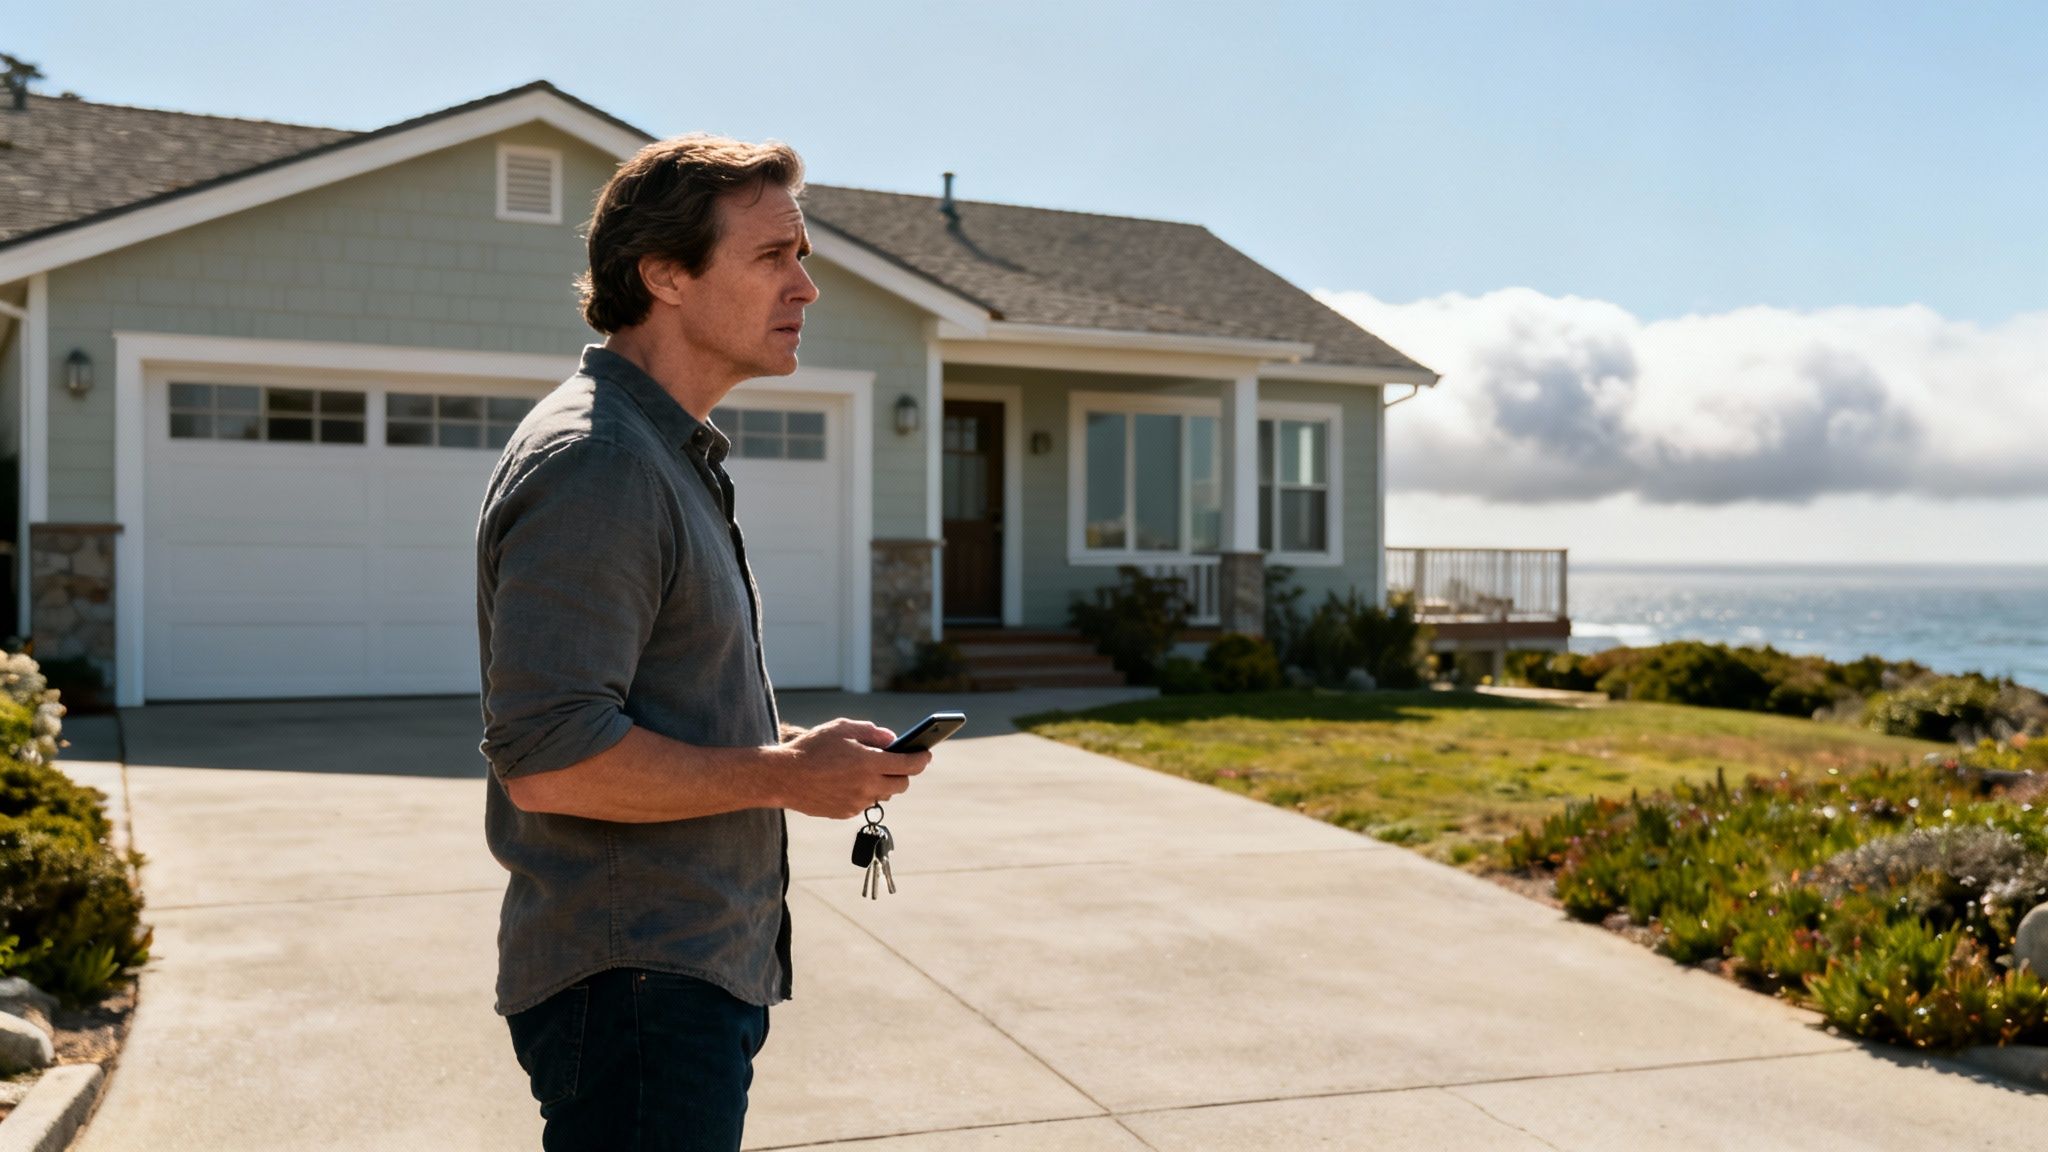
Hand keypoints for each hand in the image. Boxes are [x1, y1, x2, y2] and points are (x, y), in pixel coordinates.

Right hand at [774, 718, 929, 819]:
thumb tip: (892, 739)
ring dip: (881, 783)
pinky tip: (847, 781)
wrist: (783, 777)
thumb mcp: (842, 728)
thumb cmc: (812, 748)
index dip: (921, 759)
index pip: (909, 765)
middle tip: (895, 762)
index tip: (926, 754)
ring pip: (882, 795)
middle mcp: (868, 786)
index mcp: (870, 763)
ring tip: (866, 770)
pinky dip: (863, 792)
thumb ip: (871, 732)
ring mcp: (857, 803)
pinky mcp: (845, 813)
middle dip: (902, 773)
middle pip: (901, 785)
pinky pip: (864, 802)